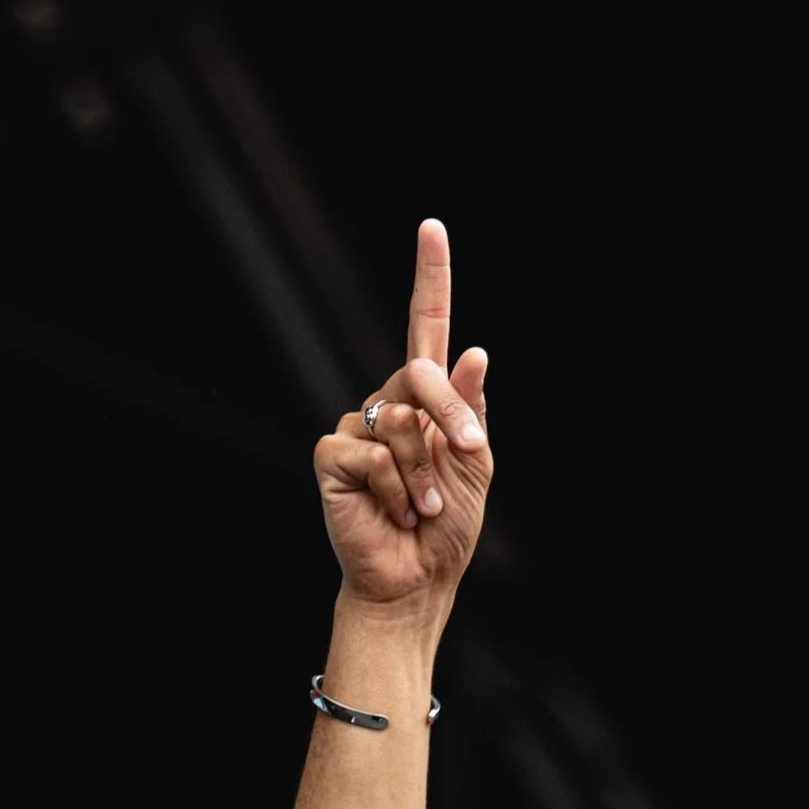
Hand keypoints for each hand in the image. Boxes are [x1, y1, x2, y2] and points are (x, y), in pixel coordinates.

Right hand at [315, 218, 491, 613]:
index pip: (427, 326)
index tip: (432, 227)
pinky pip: (372, 453)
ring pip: (399, 420)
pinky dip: (395, 488)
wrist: (416, 580)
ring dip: (423, 470)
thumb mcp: (474, 467)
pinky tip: (393, 512)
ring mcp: (356, 427)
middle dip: (451, 416)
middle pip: (419, 373)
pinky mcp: (333, 456)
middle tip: (467, 455)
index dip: (430, 277)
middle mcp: (387, 403)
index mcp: (426, 400)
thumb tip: (475, 351)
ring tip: (420, 507)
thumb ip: (471, 412)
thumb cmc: (444, 529)